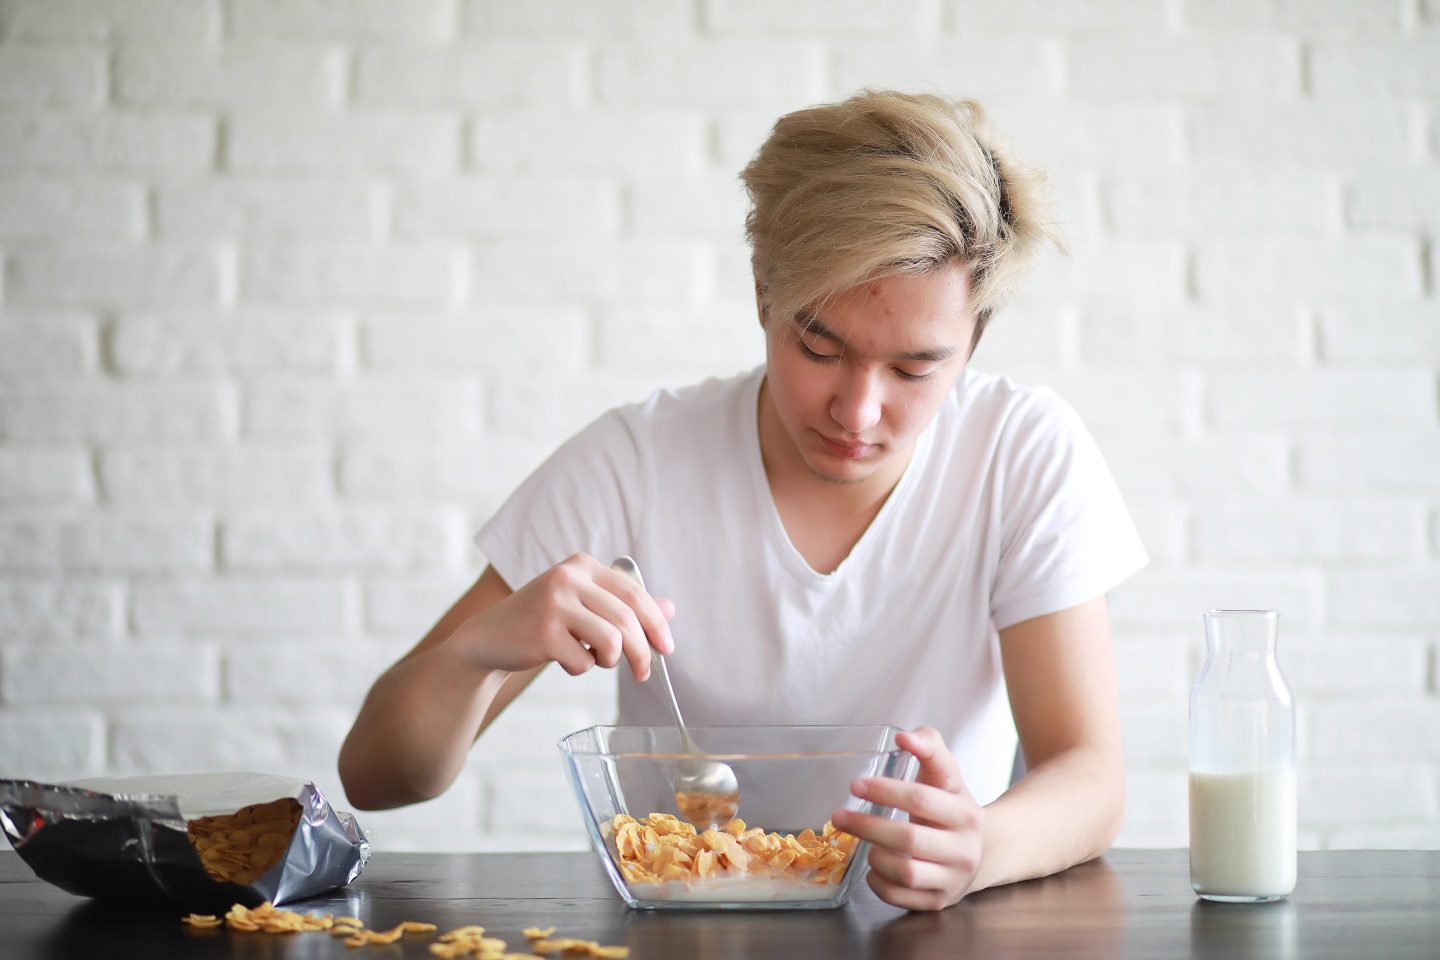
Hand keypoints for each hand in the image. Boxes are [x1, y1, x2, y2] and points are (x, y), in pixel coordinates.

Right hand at [456, 553, 675, 681]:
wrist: (489, 637)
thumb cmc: (543, 621)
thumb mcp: (584, 604)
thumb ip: (623, 605)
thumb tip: (670, 608)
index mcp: (582, 565)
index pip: (634, 593)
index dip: (656, 623)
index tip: (667, 648)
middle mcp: (568, 577)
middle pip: (627, 619)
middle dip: (642, 652)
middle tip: (644, 673)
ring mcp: (554, 603)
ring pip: (611, 641)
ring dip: (610, 661)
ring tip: (596, 660)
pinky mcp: (543, 632)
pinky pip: (583, 661)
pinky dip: (581, 668)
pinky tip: (565, 659)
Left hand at [830, 726, 984, 910]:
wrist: (982, 851)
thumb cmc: (952, 807)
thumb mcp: (947, 775)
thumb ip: (930, 747)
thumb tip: (904, 736)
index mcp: (967, 814)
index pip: (921, 799)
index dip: (885, 791)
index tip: (855, 786)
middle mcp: (965, 850)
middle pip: (908, 839)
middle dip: (867, 826)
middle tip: (839, 816)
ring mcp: (953, 880)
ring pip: (906, 872)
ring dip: (875, 856)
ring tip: (865, 843)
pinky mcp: (940, 902)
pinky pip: (901, 897)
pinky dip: (879, 883)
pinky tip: (873, 868)